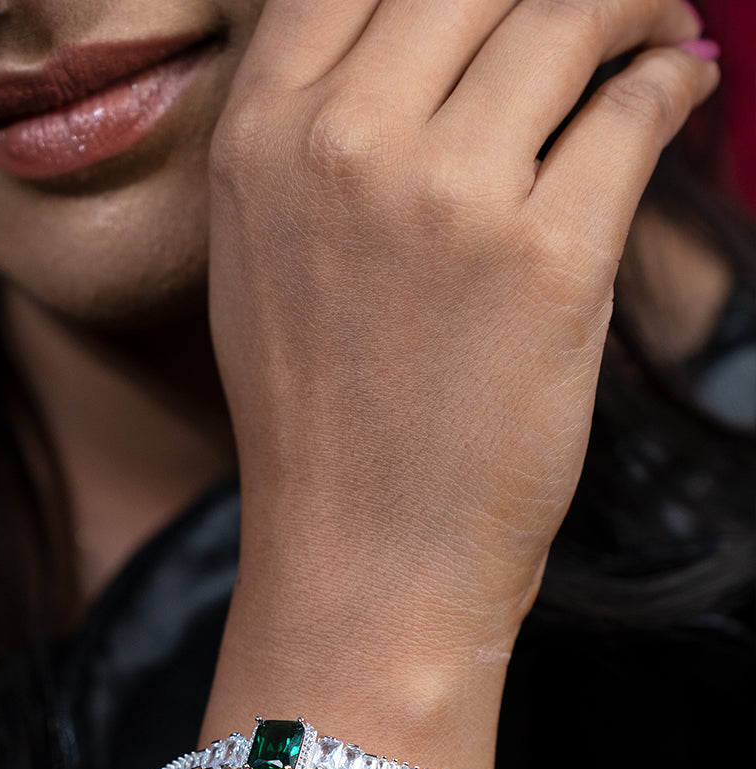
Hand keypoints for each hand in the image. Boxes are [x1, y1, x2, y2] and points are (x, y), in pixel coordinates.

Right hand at [208, 0, 718, 664]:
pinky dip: (672, 82)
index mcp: (258, 140)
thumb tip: (417, 42)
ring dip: (632, 6)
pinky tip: (678, 89)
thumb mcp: (262, 254)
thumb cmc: (314, 413)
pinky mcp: (548, 256)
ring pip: (568, 16)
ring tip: (656, 29)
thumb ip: (311, 133)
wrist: (362, 546)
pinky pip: (636, 107)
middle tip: (601, 3)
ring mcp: (445, 197)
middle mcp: (341, 146)